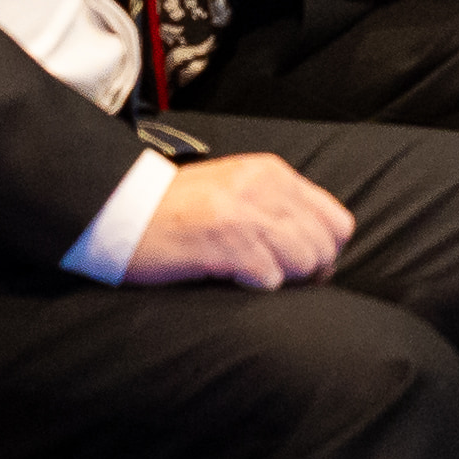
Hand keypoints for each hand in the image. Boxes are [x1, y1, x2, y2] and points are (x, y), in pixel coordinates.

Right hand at [118, 151, 353, 286]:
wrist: (121, 211)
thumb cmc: (176, 210)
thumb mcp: (237, 191)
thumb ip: (278, 209)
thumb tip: (320, 253)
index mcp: (272, 173)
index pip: (337, 221)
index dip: (324, 251)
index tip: (297, 265)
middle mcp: (264, 187)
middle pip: (325, 247)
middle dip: (305, 271)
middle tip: (270, 275)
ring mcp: (246, 212)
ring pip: (304, 262)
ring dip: (280, 278)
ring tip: (246, 273)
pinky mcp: (225, 240)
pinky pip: (270, 278)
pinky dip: (255, 286)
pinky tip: (229, 276)